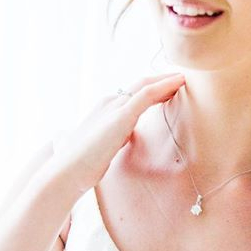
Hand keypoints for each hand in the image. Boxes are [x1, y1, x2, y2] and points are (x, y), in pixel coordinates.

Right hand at [52, 72, 184, 193]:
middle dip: (162, 81)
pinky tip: (179, 83)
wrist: (66, 171)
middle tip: (181, 80)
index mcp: (104, 108)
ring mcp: (114, 107)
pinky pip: (147, 94)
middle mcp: (109, 102)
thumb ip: (111, 139)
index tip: (169, 90)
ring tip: (184, 79)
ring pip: (146, 85)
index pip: (133, 93)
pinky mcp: (121, 115)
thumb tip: (116, 141)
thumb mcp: (101, 147)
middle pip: (141, 85)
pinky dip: (164, 85)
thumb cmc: (80, 165)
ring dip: (167, 80)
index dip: (153, 89)